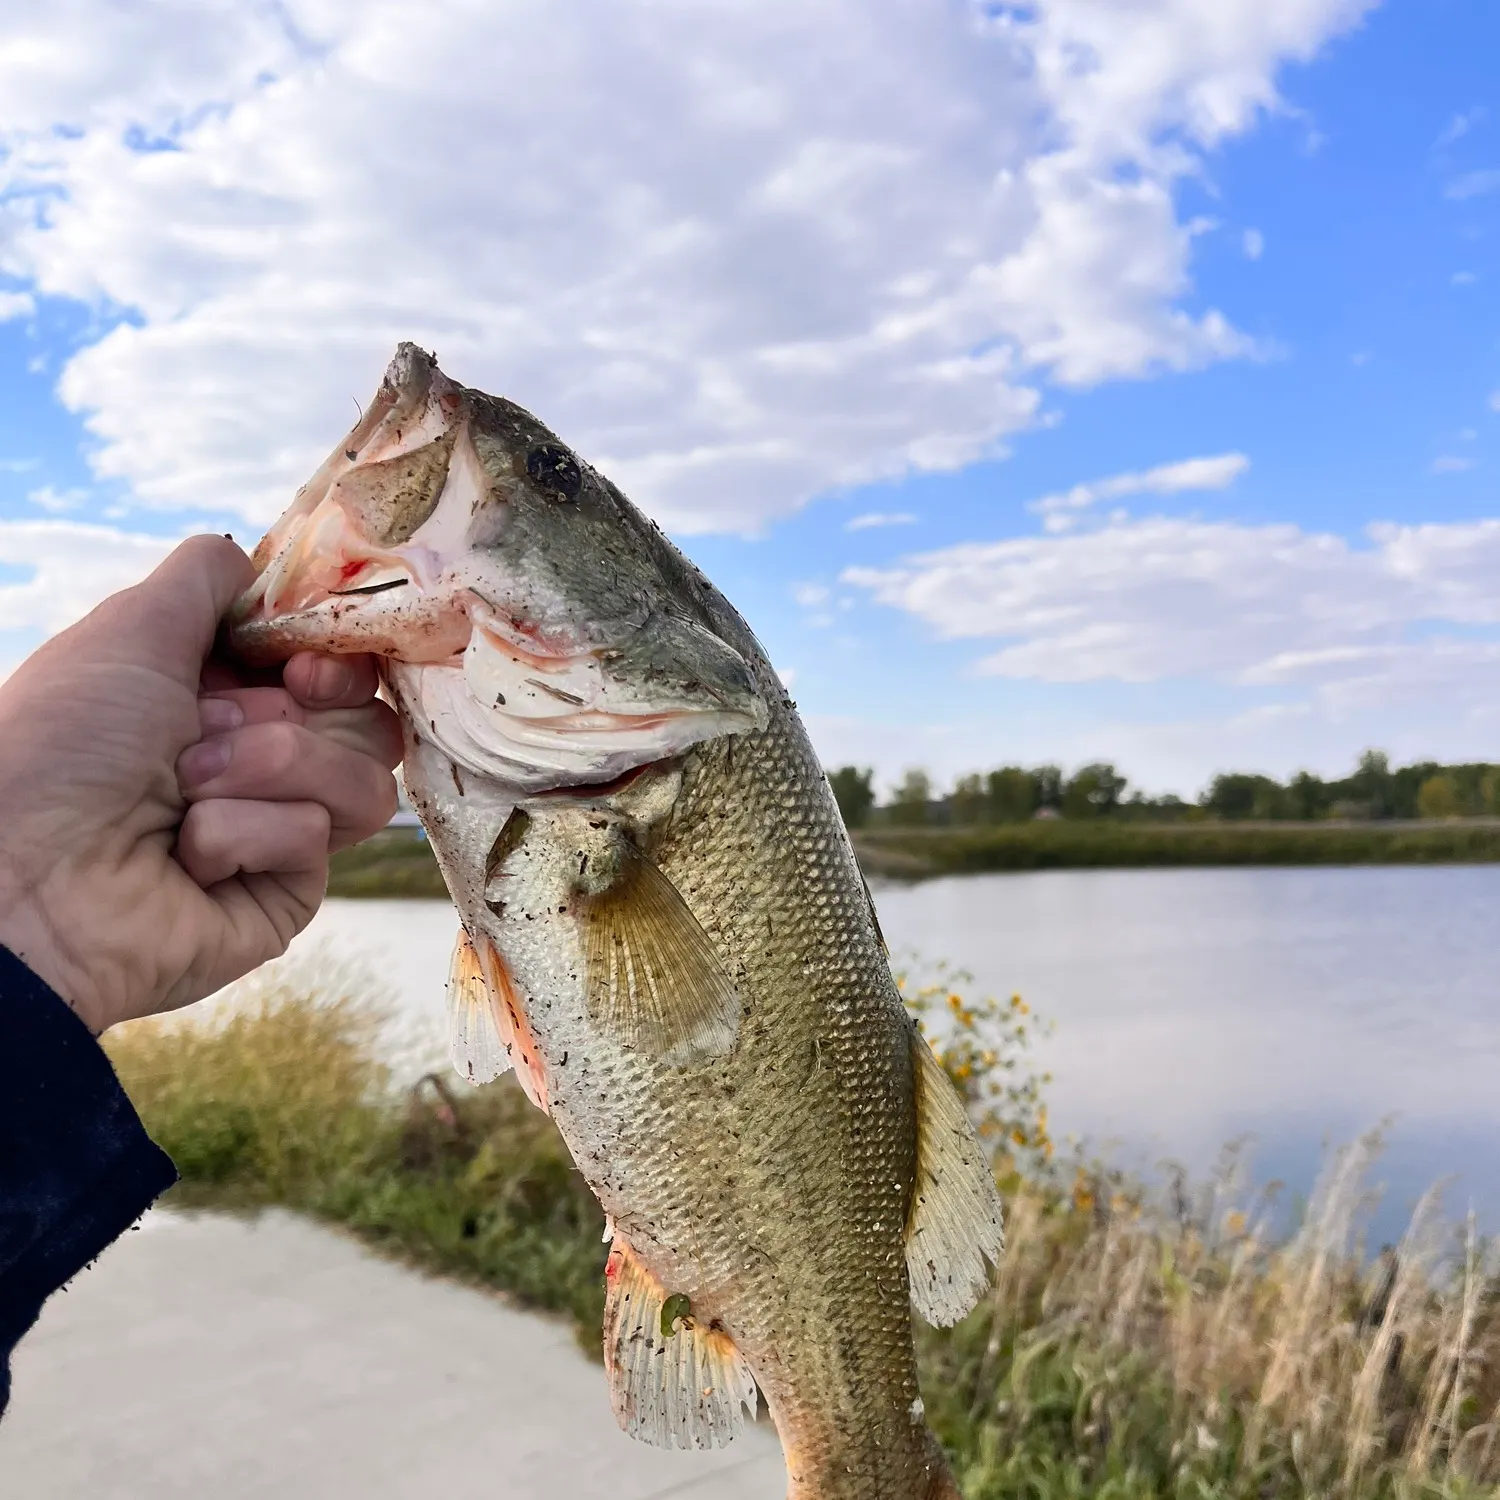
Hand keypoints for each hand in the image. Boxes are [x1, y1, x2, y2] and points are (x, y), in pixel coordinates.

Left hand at [0, 534, 401, 1032]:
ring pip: (362, 778)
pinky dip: (246, 833)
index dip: (333, 660)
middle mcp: (260, 757)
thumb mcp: (134, 625)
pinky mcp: (287, 890)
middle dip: (287, 718)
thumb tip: (258, 561)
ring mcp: (278, 826)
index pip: (340, 667)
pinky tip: (187, 855)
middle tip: (210, 728)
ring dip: (268, 771)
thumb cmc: (64, 743)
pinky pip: (316, 836)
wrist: (26, 876)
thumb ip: (210, 574)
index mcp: (225, 693)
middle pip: (367, 720)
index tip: (297, 665)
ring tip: (186, 795)